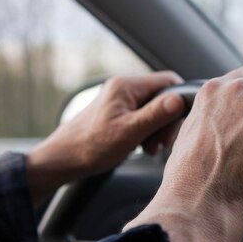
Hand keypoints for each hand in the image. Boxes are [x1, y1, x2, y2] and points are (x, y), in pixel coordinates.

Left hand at [27, 71, 184, 205]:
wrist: (62, 160)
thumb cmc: (90, 146)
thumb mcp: (129, 132)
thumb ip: (156, 114)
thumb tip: (180, 100)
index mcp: (126, 87)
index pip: (168, 81)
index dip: (179, 100)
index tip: (179, 123)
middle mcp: (123, 89)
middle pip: (162, 98)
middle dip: (167, 121)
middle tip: (162, 142)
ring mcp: (120, 101)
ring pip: (154, 110)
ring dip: (158, 129)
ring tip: (151, 147)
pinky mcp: (118, 114)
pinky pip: (143, 118)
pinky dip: (147, 133)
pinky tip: (143, 147)